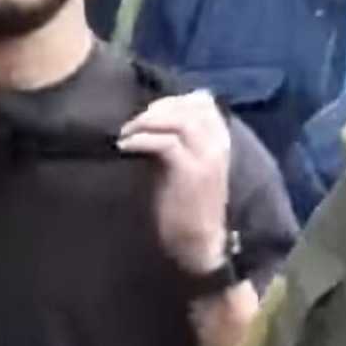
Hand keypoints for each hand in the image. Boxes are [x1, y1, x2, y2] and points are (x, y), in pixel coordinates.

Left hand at [117, 91, 231, 275]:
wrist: (198, 244)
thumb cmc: (187, 206)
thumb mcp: (188, 165)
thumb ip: (179, 140)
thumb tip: (151, 118)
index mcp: (220, 141)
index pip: (202, 102)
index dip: (172, 101)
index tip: (148, 112)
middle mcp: (218, 145)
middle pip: (190, 106)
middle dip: (156, 109)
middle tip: (131, 124)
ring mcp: (207, 158)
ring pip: (179, 121)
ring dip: (146, 122)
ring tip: (125, 134)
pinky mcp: (191, 173)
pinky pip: (167, 143)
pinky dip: (142, 140)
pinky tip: (125, 147)